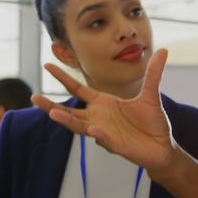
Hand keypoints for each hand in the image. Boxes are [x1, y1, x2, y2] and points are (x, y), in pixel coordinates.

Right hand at [32, 48, 176, 171]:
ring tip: (52, 114)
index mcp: (103, 103)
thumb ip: (153, 73)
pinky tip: (93, 129)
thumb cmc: (153, 122)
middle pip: (69, 111)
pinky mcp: (115, 145)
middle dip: (51, 105)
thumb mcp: (152, 94)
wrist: (163, 147)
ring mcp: (104, 132)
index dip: (63, 77)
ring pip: (79, 126)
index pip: (78, 89)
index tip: (48, 65)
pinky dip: (97, 134)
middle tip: (34, 97)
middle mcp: (98, 117)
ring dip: (66, 120)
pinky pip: (103, 139)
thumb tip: (164, 50)